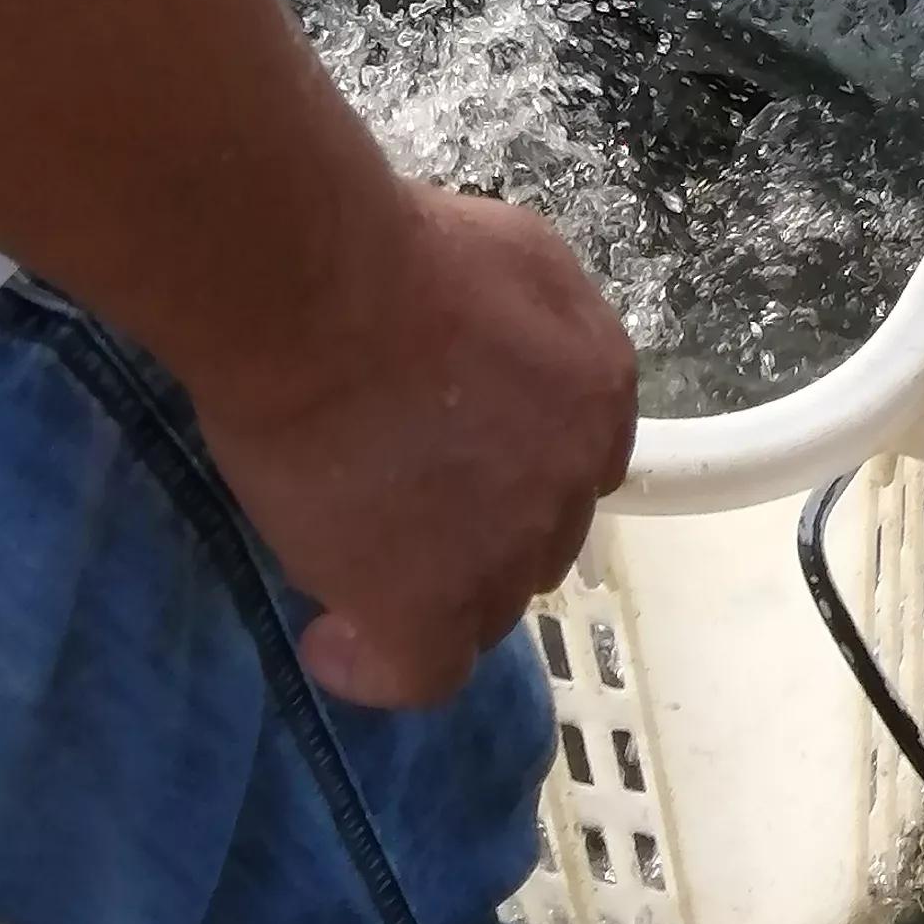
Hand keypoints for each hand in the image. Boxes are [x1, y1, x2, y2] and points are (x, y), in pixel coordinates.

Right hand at [200, 177, 639, 708]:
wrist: (322, 293)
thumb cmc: (396, 249)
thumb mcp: (513, 254)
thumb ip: (532, 324)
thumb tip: (499, 358)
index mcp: (601, 391)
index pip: (575, 462)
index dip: (512, 470)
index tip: (452, 465)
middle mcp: (574, 478)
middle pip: (536, 538)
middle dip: (475, 532)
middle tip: (393, 507)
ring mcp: (507, 549)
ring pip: (483, 607)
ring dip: (426, 592)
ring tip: (350, 564)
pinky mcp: (428, 605)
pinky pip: (420, 673)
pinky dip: (375, 668)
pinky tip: (332, 643)